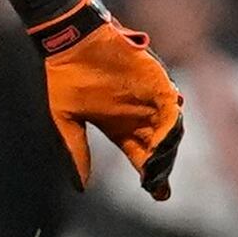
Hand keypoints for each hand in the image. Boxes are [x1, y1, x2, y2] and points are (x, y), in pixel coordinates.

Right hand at [31, 0, 185, 198]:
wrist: (71, 40)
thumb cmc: (65, 76)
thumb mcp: (65, 120)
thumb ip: (75, 151)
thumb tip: (81, 187)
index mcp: (119, 125)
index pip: (142, 155)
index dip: (151, 176)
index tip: (158, 196)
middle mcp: (139, 114)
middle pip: (160, 148)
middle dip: (162, 168)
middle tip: (158, 186)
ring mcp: (149, 98)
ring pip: (170, 130)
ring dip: (167, 150)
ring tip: (159, 167)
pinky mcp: (155, 80)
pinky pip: (172, 106)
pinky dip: (171, 124)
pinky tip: (164, 141)